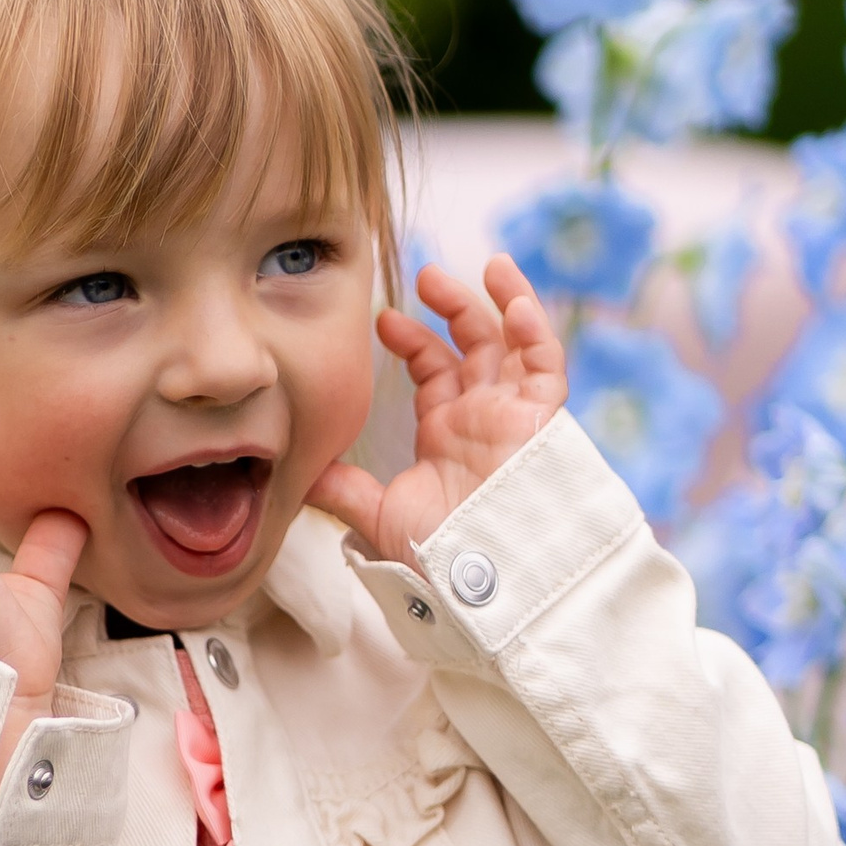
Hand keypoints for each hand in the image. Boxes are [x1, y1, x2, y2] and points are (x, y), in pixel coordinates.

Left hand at [306, 252, 566, 569]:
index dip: (413, 340)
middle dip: (453, 308)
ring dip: (504, 302)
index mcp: (446, 434)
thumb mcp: (379, 515)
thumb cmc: (437, 556)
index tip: (383, 319)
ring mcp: (514, 416)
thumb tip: (299, 471)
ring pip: (516, 345)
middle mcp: (482, 418)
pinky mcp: (543, 420)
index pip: (433, 372)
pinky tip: (512, 303)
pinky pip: (546, 366)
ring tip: (490, 264)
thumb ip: (343, 489)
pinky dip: (534, 331)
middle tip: (426, 276)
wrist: (482, 581)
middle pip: (474, 346)